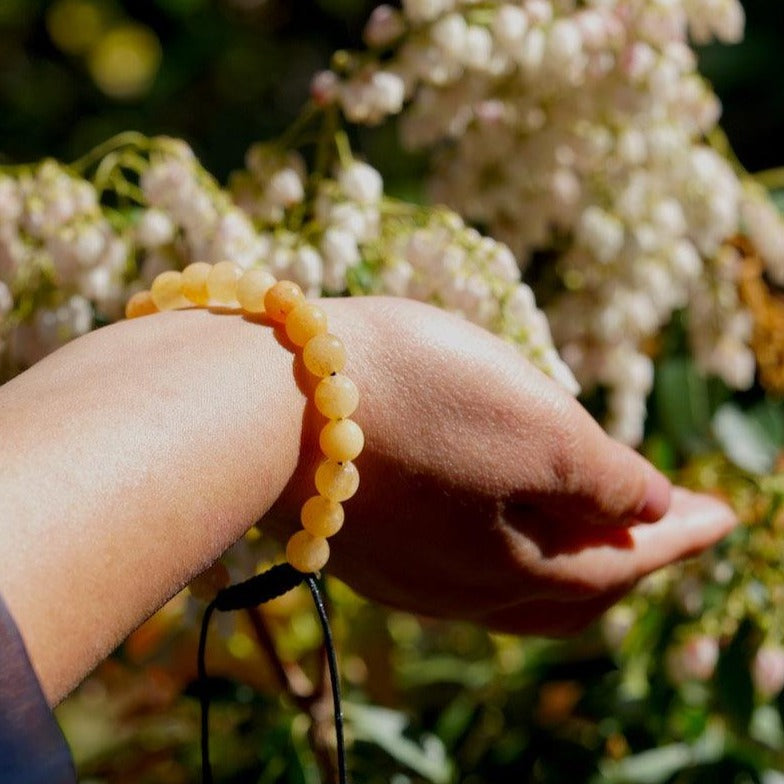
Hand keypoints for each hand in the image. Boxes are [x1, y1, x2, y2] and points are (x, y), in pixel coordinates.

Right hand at [272, 297, 735, 634]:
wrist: (271, 397)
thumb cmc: (413, 398)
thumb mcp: (533, 426)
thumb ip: (605, 478)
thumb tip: (652, 507)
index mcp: (515, 565)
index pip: (623, 562)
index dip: (681, 534)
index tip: (725, 513)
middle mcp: (460, 588)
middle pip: (570, 590)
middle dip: (630, 555)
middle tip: (669, 522)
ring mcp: (407, 571)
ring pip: (515, 582)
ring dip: (569, 552)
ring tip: (600, 520)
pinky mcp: (367, 539)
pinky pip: (463, 562)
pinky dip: (510, 542)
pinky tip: (508, 513)